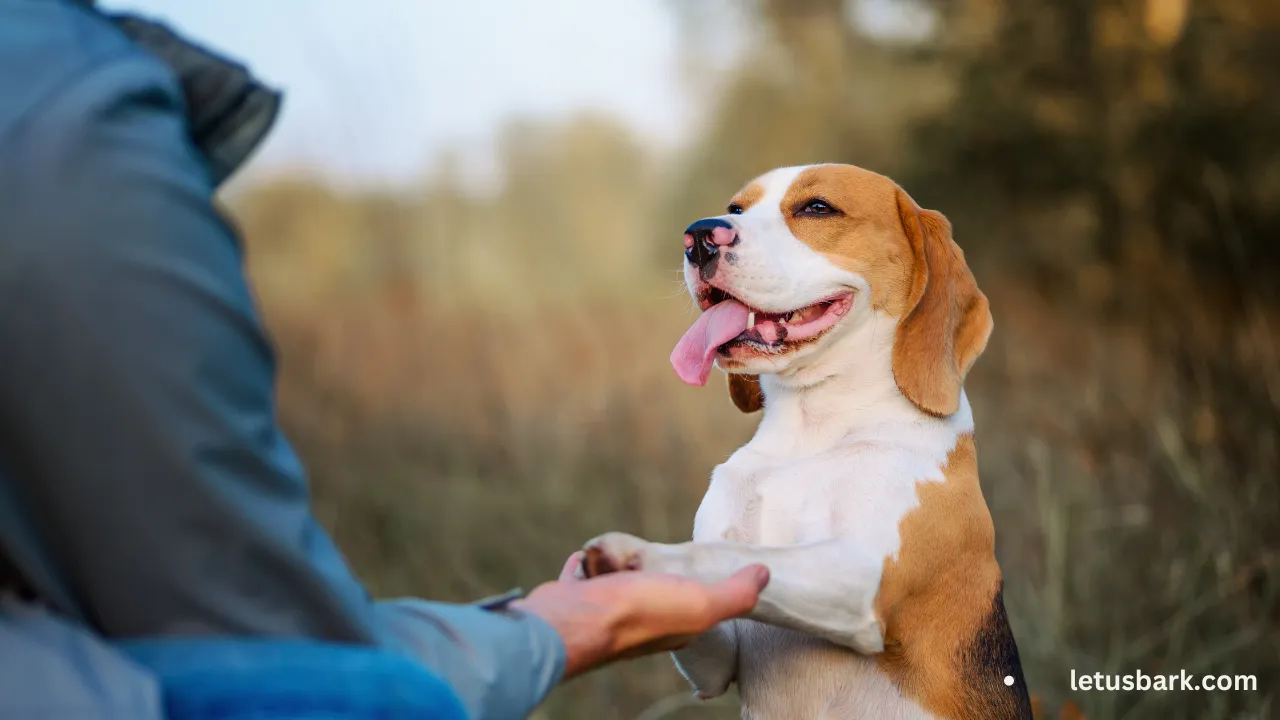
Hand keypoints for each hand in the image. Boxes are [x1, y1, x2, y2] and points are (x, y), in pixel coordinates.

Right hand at [513, 551, 768, 679]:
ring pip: (617, 586)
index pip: (694, 607)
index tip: (702, 568)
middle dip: (655, 576)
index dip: (700, 589)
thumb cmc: (640, 612)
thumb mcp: (701, 603)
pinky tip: (586, 557)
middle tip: (657, 556)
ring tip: (623, 553)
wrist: (574, 619)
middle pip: (653, 595)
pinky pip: (582, 579)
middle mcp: (640, 624)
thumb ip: (735, 594)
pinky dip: (586, 568)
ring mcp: (604, 612)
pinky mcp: (575, 599)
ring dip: (619, 569)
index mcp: (675, 627)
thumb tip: (765, 574)